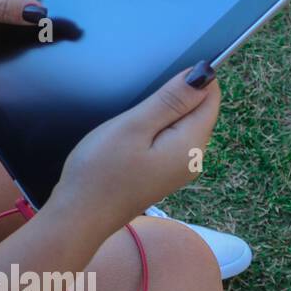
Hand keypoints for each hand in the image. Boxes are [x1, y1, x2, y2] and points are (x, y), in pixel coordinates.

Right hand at [47, 64, 221, 238]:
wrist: (80, 217)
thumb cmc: (100, 171)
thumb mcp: (133, 126)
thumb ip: (171, 100)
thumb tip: (205, 73)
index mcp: (192, 144)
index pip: (210, 97)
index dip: (190, 79)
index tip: (155, 83)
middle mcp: (193, 158)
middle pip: (197, 111)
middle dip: (172, 98)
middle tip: (134, 107)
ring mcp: (178, 169)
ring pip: (180, 126)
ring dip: (159, 114)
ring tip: (128, 124)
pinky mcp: (162, 174)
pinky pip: (168, 141)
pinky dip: (153, 131)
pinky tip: (128, 139)